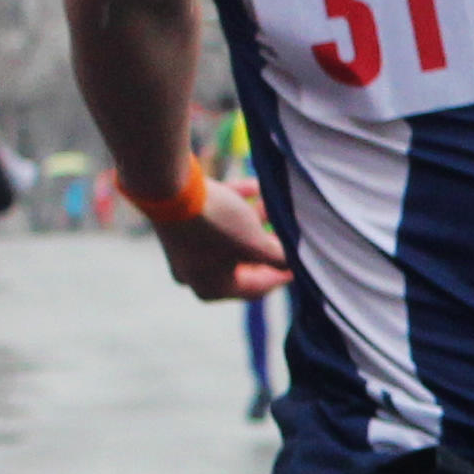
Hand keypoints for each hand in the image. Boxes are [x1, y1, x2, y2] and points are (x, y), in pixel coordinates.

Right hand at [152, 172, 290, 302]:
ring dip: (255, 219)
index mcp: (211, 288)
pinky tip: (257, 186)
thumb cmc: (216, 224)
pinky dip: (236, 203)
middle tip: (289, 231)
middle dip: (268, 243)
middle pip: (243, 261)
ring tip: (276, 202)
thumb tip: (293, 261)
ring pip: (230, 234)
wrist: (170, 187)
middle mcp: (194, 272)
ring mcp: (184, 246)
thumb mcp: (256, 245)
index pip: (256, 288)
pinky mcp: (180, 219)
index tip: (303, 261)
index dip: (283, 274)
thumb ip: (279, 258)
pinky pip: (215, 215)